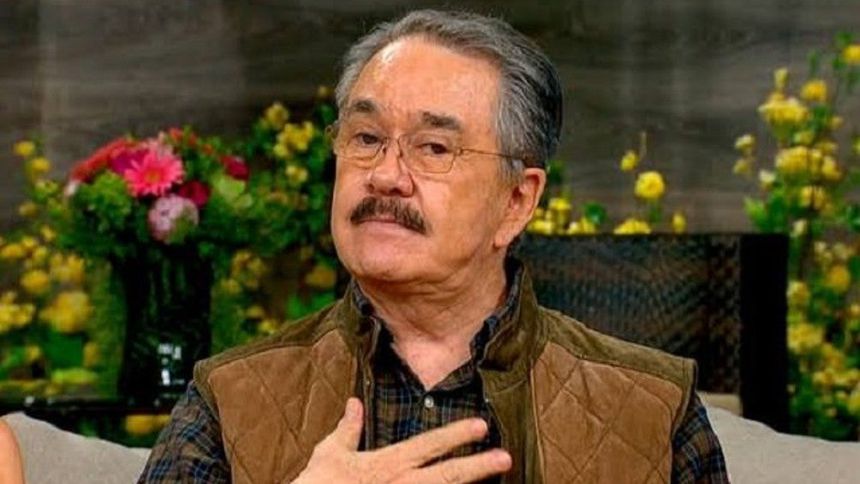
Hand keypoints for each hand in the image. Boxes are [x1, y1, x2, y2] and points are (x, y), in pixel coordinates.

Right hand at [292, 398, 511, 483]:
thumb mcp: (328, 455)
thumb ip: (347, 429)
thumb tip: (354, 402)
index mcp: (385, 465)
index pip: (426, 446)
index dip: (454, 435)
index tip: (481, 426)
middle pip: (445, 477)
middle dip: (477, 467)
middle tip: (506, 457)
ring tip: (498, 481)